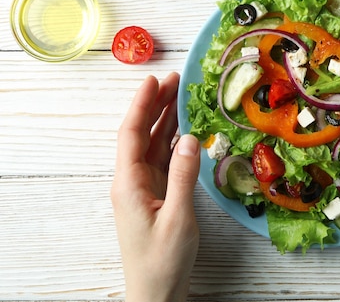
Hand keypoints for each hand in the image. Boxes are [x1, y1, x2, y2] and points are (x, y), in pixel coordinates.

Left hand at [111, 73, 200, 301]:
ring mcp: (143, 188)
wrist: (156, 293)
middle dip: (155, 105)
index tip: (153, 79)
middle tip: (175, 80)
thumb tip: (191, 139)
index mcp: (128, 183)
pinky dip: (173, 142)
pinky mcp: (155, 196)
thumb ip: (184, 176)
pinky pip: (162, 160)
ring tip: (181, 97)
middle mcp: (132, 181)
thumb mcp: (178, 218)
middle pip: (140, 134)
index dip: (141, 104)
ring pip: (152, 146)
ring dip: (164, 121)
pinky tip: (184, 131)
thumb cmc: (163, 261)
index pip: (130, 134)